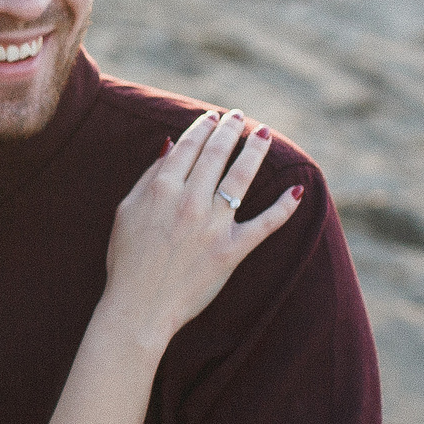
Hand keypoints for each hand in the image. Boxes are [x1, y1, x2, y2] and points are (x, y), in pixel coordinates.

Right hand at [100, 109, 301, 347]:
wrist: (139, 306)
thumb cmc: (126, 260)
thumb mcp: (126, 210)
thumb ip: (148, 176)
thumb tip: (171, 145)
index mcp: (161, 189)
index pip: (189, 146)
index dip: (203, 127)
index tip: (213, 117)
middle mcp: (190, 201)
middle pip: (216, 155)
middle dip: (230, 130)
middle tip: (239, 117)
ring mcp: (213, 226)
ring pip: (241, 178)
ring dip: (255, 151)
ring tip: (263, 135)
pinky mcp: (232, 250)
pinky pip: (266, 224)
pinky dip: (284, 207)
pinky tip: (297, 190)